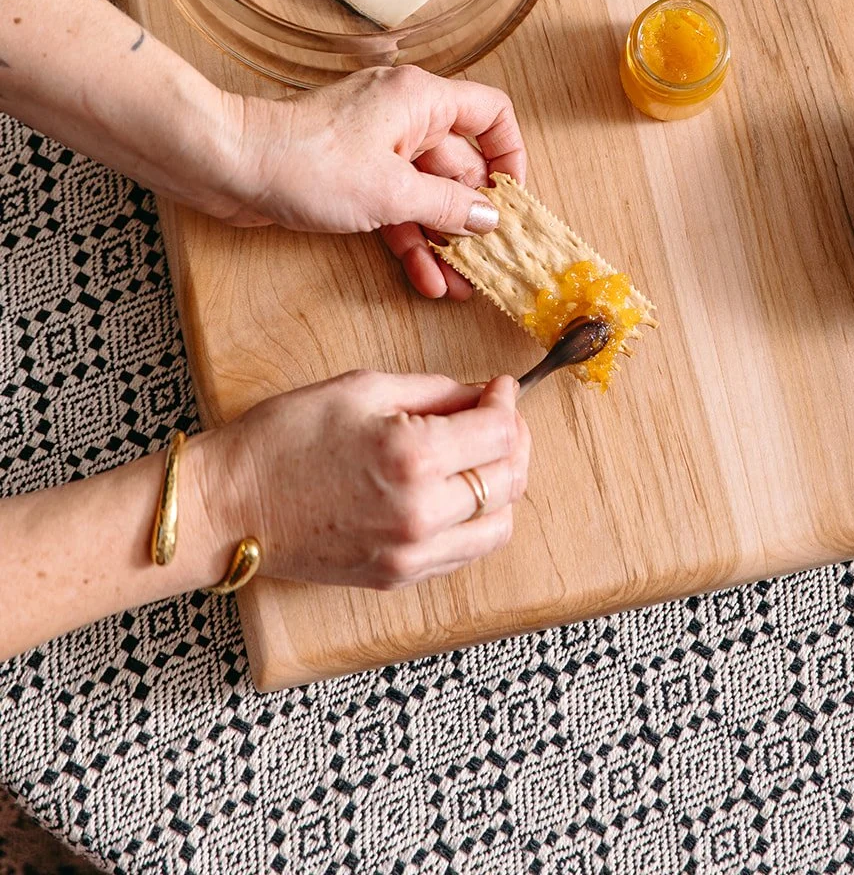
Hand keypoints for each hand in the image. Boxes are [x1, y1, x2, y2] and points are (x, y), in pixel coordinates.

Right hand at [191, 372, 529, 590]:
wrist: (229, 505)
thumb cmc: (285, 437)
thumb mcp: (363, 389)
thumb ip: (435, 392)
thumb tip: (485, 395)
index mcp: (413, 456)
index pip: (501, 433)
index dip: (508, 403)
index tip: (499, 389)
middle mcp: (421, 512)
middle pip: (510, 478)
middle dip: (513, 439)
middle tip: (494, 415)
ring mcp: (411, 553)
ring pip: (499, 523)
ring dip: (501, 484)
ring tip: (478, 455)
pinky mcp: (398, 576)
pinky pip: (466, 552)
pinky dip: (477, 520)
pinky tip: (455, 492)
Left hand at [223, 65, 525, 298]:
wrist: (229, 166)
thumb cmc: (304, 161)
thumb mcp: (391, 192)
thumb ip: (448, 206)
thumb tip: (489, 217)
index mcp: (420, 99)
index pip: (490, 113)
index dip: (509, 154)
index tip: (512, 198)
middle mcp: (402, 116)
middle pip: (459, 164)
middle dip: (474, 216)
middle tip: (490, 259)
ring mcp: (375, 146)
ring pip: (426, 193)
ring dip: (443, 238)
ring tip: (461, 285)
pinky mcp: (351, 175)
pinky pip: (395, 205)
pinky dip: (410, 238)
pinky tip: (425, 278)